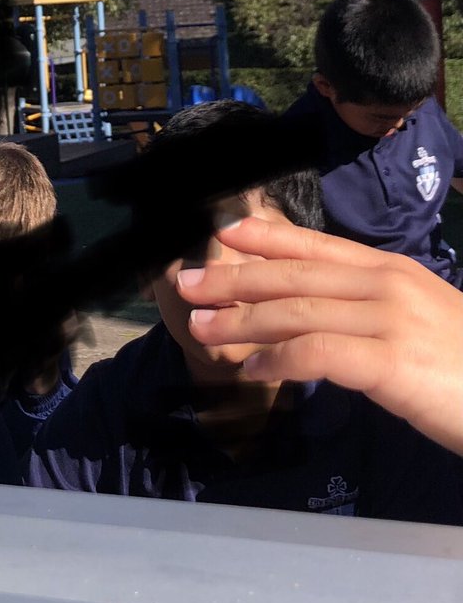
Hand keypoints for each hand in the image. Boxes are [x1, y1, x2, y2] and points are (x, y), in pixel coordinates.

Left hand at [176, 217, 462, 455]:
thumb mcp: (415, 322)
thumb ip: (365, 311)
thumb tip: (311, 313)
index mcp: (391, 271)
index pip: (316, 246)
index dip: (266, 238)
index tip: (222, 233)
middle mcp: (388, 285)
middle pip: (293, 276)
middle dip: (234, 279)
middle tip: (187, 285)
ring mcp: (391, 320)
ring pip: (296, 311)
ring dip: (242, 320)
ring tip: (203, 329)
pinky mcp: (392, 362)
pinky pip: (317, 353)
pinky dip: (277, 358)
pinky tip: (251, 369)